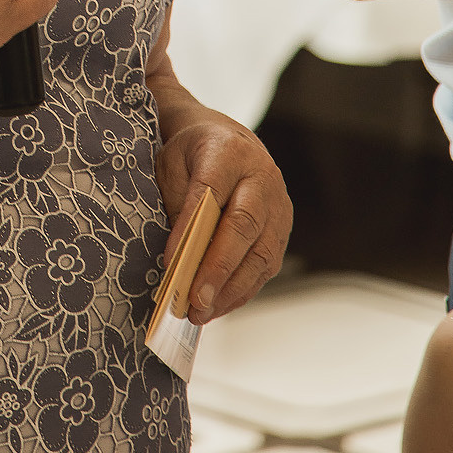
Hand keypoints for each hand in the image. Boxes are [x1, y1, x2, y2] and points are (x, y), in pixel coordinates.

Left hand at [156, 111, 291, 325]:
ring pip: (260, 253)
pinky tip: (218, 305)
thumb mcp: (172, 163)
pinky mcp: (283, 229)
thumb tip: (177, 258)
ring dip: (231, 288)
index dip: (191, 231)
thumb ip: (176, 202)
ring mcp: (278, 205)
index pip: (211, 193)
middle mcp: (262, 178)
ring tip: (201, 312)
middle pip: (243, 227)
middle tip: (193, 300)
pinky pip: (265, 265)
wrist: (228, 140)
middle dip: (217, 269)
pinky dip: (242, 289)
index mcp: (229, 152)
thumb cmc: (193, 154)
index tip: (170, 263)